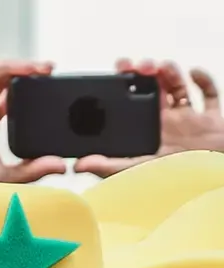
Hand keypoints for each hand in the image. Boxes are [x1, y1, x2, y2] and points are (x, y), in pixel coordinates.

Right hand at [0, 51, 67, 188]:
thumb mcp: (8, 176)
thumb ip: (34, 169)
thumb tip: (62, 166)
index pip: (8, 98)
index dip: (27, 87)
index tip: (48, 81)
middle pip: (0, 81)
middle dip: (24, 71)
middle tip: (48, 69)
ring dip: (10, 66)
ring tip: (32, 67)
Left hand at [79, 59, 223, 175]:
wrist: (209, 182)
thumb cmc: (171, 181)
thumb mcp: (135, 170)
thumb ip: (108, 166)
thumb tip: (76, 165)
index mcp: (147, 133)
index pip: (132, 105)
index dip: (124, 87)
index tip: (115, 72)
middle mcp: (166, 123)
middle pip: (154, 90)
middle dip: (145, 73)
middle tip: (135, 65)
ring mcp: (188, 118)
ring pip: (178, 87)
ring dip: (170, 73)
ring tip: (161, 66)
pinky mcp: (211, 118)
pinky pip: (209, 94)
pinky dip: (203, 80)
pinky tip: (194, 72)